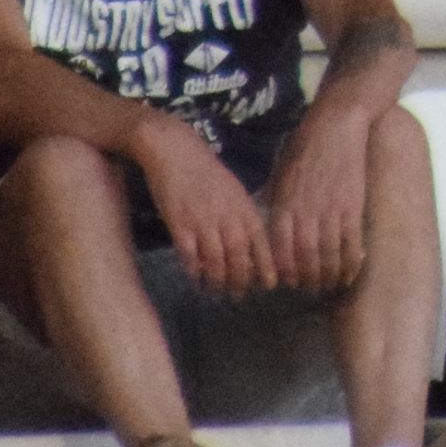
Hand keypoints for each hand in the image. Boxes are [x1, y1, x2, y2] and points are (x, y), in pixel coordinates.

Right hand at [135, 117, 273, 295]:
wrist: (175, 150)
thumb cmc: (205, 170)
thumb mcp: (233, 189)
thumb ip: (241, 214)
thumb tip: (249, 242)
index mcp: (242, 206)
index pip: (260, 241)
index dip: (266, 264)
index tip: (271, 284)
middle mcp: (226, 215)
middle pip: (239, 256)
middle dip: (241, 279)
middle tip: (239, 295)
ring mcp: (203, 220)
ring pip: (215, 260)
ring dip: (217, 280)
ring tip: (217, 292)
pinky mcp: (179, 223)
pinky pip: (190, 254)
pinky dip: (194, 270)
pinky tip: (195, 279)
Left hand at [260, 110, 370, 293]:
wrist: (337, 125)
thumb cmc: (305, 146)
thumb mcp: (281, 172)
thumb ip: (275, 199)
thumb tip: (267, 221)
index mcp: (285, 205)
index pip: (281, 249)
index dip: (284, 271)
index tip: (287, 282)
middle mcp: (306, 212)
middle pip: (304, 257)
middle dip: (307, 278)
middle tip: (310, 288)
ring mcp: (331, 210)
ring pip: (328, 254)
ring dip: (328, 274)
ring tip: (329, 284)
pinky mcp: (353, 206)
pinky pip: (351, 242)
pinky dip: (351, 261)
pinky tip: (351, 272)